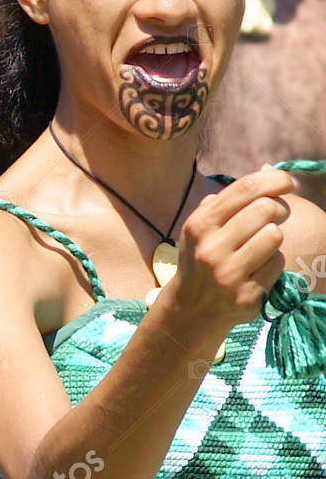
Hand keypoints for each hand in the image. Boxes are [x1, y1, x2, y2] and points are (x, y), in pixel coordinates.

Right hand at [161, 169, 292, 343]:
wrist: (190, 308)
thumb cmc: (202, 257)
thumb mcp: (203, 227)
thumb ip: (230, 200)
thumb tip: (267, 170)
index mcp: (199, 225)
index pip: (245, 189)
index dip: (275, 179)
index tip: (287, 182)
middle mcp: (211, 249)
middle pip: (267, 209)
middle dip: (277, 210)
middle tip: (273, 218)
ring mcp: (228, 274)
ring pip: (275, 236)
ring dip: (273, 239)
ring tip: (260, 247)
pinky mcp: (246, 295)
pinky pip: (278, 264)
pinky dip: (272, 263)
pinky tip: (256, 269)